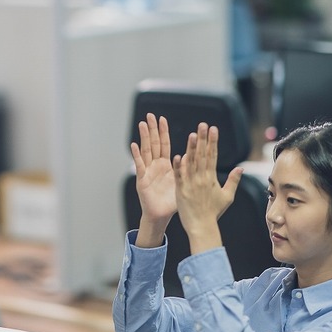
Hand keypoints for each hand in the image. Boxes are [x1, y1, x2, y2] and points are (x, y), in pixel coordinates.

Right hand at [129, 114, 175, 246]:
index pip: (165, 144)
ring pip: (146, 150)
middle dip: (152, 129)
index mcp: (167, 165)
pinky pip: (139, 165)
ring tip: (142, 124)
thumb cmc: (172, 202)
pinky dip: (136, 155)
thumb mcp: (184, 183)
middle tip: (150, 115)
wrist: (161, 216)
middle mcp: (156, 166)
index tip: (163, 119)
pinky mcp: (142, 179)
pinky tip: (134, 145)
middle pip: (154, 143)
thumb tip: (197, 159)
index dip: (163, 132)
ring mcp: (148, 171)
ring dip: (144, 137)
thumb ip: (188, 171)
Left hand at [174, 124, 242, 252]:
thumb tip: (241, 169)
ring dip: (192, 148)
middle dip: (204, 139)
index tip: (213, 128)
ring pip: (191, 162)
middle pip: (203, 155)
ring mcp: (191, 184)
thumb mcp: (227, 196)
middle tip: (203, 124)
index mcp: (212, 178)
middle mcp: (202, 178)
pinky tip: (179, 155)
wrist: (202, 227)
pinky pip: (179, 176)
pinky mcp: (181, 190)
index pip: (212, 155)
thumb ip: (233, 181)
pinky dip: (179, 166)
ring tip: (193, 134)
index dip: (213, 141)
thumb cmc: (213, 212)